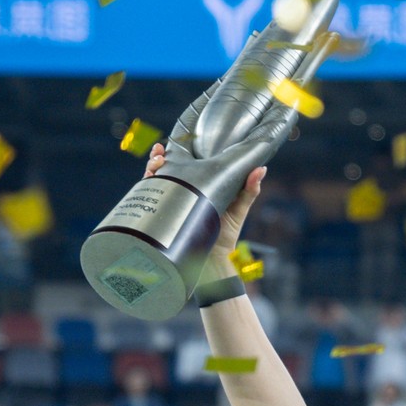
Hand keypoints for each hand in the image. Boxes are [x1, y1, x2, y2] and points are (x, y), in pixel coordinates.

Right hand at [144, 144, 264, 286]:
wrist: (214, 261)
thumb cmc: (227, 235)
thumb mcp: (239, 209)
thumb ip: (249, 190)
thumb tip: (261, 169)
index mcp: (198, 186)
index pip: (184, 164)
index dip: (175, 152)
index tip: (169, 144)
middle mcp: (182, 193)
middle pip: (165, 170)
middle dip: (157, 158)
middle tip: (160, 154)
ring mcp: (171, 205)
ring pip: (154, 182)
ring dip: (150, 169)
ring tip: (155, 164)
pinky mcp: (163, 217)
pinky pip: (149, 200)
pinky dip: (145, 189)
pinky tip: (147, 181)